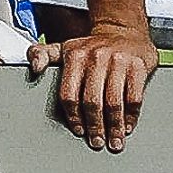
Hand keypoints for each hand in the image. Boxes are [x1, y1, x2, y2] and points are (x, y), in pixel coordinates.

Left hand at [32, 23, 154, 153]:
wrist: (123, 30)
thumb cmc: (91, 46)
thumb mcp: (63, 47)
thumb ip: (41, 55)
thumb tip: (34, 68)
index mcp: (74, 56)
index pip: (69, 93)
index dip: (73, 115)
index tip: (78, 130)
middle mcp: (95, 58)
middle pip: (92, 101)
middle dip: (94, 126)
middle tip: (96, 141)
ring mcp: (118, 62)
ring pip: (114, 102)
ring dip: (114, 126)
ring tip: (114, 140)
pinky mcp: (138, 67)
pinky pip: (134, 97)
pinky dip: (131, 116)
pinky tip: (127, 126)